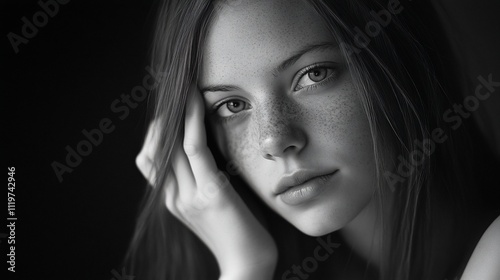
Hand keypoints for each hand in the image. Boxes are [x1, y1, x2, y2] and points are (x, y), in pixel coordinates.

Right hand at [136, 87, 277, 278]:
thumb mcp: (212, 209)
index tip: (170, 111)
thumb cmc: (237, 237)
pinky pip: (195, 148)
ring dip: (177, 112)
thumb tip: (207, 155)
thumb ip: (201, 186)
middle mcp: (174, 197)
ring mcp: (189, 195)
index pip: (150, 160)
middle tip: (178, 92)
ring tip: (186, 88)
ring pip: (170, 143)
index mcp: (173, 201)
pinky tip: (197, 102)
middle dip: (164, 117)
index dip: (155, 132)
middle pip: (155, 148)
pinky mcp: (210, 192)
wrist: (247, 268)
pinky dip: (193, 122)